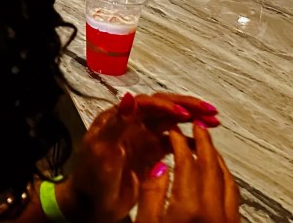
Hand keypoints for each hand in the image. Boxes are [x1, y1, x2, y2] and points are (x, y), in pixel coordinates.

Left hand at [58, 92, 219, 222]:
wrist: (91, 205)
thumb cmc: (91, 177)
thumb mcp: (101, 150)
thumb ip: (116, 124)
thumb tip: (129, 98)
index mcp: (118, 119)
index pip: (146, 104)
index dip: (166, 105)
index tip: (186, 113)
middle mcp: (132, 125)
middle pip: (162, 108)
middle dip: (186, 107)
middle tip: (210, 111)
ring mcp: (142, 140)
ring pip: (171, 124)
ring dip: (191, 121)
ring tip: (213, 122)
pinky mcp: (151, 156)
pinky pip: (173, 144)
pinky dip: (189, 142)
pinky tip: (203, 146)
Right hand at [135, 127, 238, 222]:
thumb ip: (152, 195)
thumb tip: (158, 168)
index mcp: (190, 208)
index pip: (187, 165)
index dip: (180, 143)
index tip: (173, 131)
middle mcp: (214, 212)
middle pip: (212, 168)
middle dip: (204, 143)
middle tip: (197, 125)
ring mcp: (228, 220)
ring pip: (227, 180)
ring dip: (217, 158)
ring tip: (208, 145)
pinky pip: (233, 194)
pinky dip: (224, 176)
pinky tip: (217, 173)